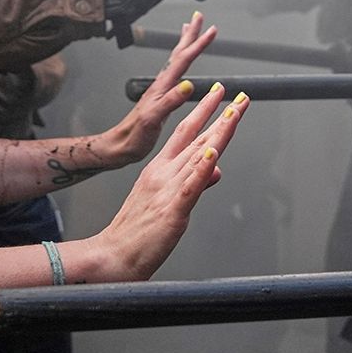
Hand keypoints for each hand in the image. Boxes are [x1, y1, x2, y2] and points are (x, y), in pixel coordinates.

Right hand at [91, 80, 246, 280]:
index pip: (186, 135)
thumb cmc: (135, 234)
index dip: (205, 114)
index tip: (220, 97)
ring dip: (219, 133)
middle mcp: (163, 174)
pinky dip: (202, 168)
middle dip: (221, 115)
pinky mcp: (172, 210)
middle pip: (197, 139)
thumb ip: (194, 183)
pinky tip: (213, 152)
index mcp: (159, 170)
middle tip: (239, 97)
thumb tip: (216, 170)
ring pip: (198, 155)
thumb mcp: (167, 202)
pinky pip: (190, 186)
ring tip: (234, 112)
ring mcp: (167, 190)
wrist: (112, 256)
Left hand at [100, 11, 219, 163]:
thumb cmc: (135, 136)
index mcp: (162, 87)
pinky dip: (181, 63)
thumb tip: (188, 84)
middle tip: (198, 16)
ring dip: (185, 44)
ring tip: (189, 31)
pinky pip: (175, 73)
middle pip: (179, 53)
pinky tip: (183, 66)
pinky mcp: (161, 98)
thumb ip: (170, 101)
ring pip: (176, 61)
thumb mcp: (153, 119)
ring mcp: (161, 90)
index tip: (211, 30)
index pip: (183, 59)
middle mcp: (161, 84)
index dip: (198, 44)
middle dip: (190, 34)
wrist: (120, 146)